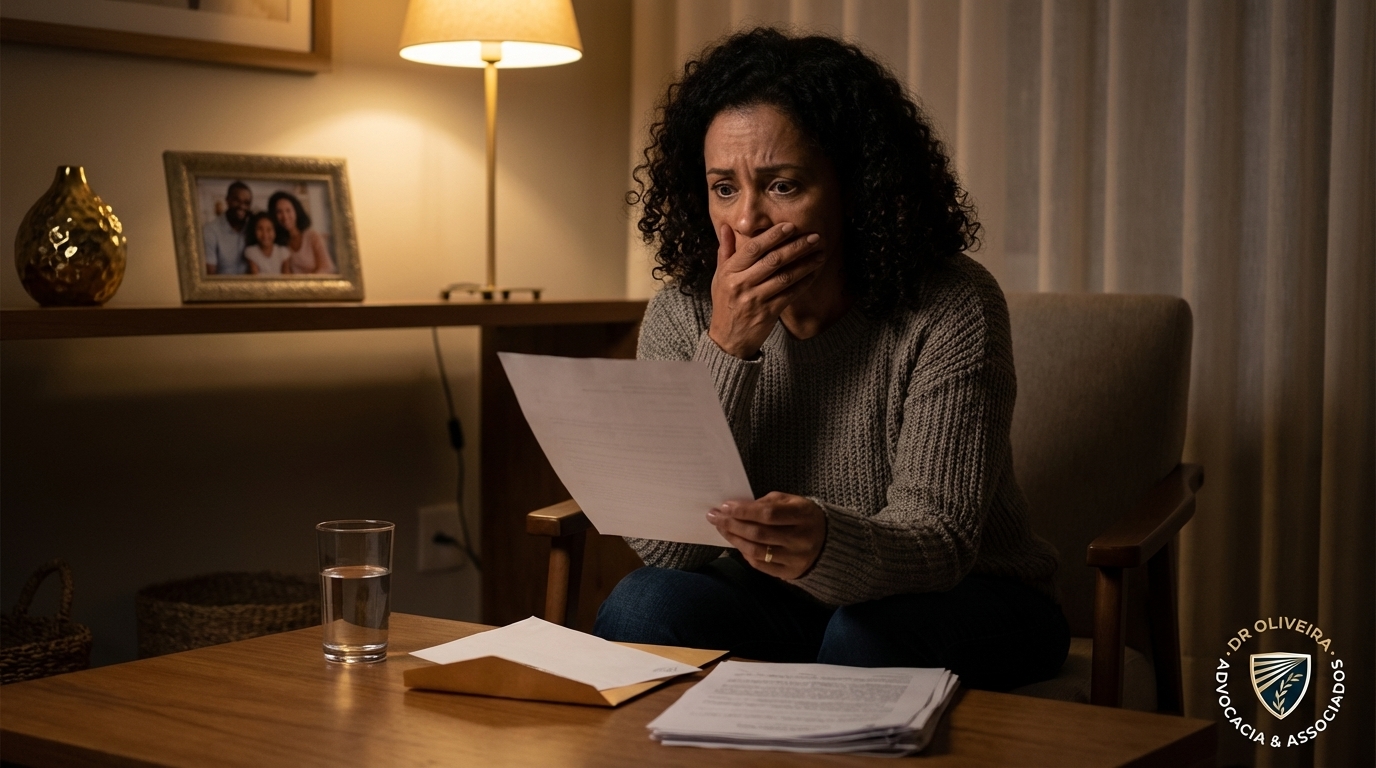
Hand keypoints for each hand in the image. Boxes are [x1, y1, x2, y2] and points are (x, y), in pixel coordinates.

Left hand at [707, 492, 825, 579]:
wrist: (829, 542)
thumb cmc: (803, 516)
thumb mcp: (791, 501)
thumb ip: (767, 503)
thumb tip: (736, 507)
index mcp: (803, 516)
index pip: (768, 514)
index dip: (744, 511)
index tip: (724, 506)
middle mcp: (801, 539)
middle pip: (759, 534)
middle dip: (732, 524)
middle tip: (714, 517)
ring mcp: (796, 559)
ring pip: (756, 551)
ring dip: (734, 539)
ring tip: (721, 529)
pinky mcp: (790, 573)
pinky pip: (760, 565)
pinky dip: (745, 553)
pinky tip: (737, 543)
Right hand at [708, 223, 824, 358]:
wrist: (727, 339)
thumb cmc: (725, 304)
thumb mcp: (719, 277)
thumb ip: (725, 251)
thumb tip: (726, 227)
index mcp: (729, 272)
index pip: (753, 248)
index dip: (773, 235)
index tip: (791, 226)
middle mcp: (741, 284)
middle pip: (773, 260)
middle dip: (796, 246)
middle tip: (814, 237)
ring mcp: (755, 299)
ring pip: (785, 277)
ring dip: (805, 264)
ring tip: (820, 253)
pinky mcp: (768, 313)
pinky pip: (790, 294)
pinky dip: (804, 282)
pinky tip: (814, 273)